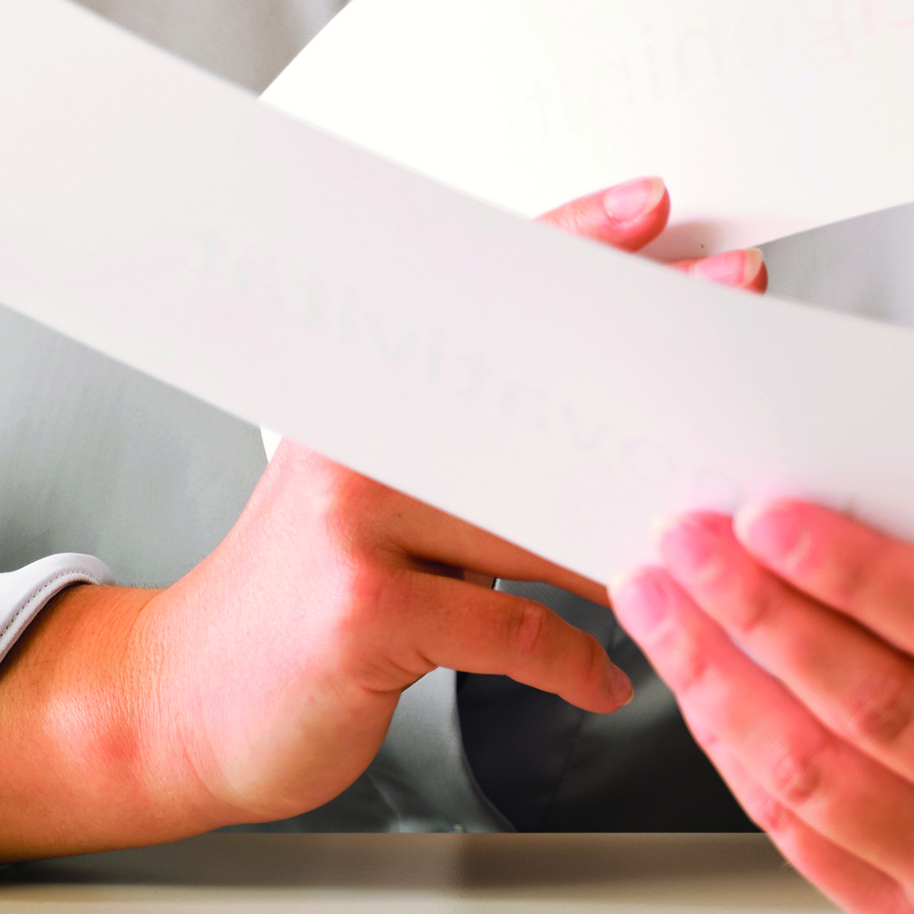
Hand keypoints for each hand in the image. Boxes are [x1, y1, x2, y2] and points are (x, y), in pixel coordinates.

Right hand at [0, 177, 756, 862]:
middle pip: (533, 401)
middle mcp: (360, 441)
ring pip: (541, 524)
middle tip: (733, 382)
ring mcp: (358, 521)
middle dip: (643, 397)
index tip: (657, 208)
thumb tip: (605, 421)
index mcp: (369, 398)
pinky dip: (574, 664)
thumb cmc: (310, 599)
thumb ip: (468, 459)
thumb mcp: (380, 504)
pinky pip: (514, 630)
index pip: (484, 297)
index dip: (574, 243)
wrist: (180, 705)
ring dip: (628, 551)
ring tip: (700, 560)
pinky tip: (610, 681)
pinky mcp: (366, 611)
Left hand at [619, 501, 913, 913]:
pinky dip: (738, 754)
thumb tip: (826, 536)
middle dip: (761, 616)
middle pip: (876, 707)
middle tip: (687, 546)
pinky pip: (801, 834)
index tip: (764, 516)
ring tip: (664, 610)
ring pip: (818, 781)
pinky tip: (705, 685)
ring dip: (721, 686)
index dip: (855, 573)